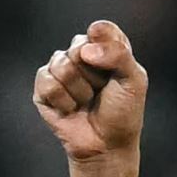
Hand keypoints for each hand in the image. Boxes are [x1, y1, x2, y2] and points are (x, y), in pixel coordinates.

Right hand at [33, 19, 146, 163]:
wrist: (106, 146)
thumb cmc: (123, 112)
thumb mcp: (133, 79)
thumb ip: (118, 53)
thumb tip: (85, 50)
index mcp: (105, 46)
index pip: (100, 30)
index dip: (105, 48)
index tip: (114, 70)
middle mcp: (81, 54)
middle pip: (78, 46)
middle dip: (93, 74)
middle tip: (101, 91)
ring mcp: (60, 69)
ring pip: (62, 65)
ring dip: (79, 90)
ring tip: (86, 102)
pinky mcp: (43, 88)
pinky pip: (48, 82)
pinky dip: (63, 100)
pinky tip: (71, 109)